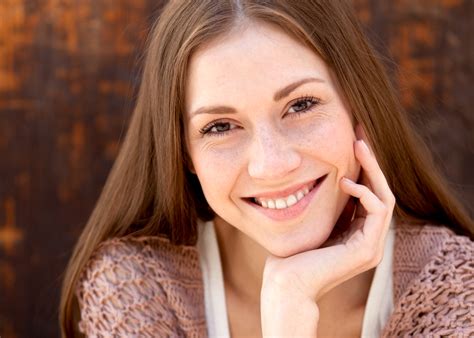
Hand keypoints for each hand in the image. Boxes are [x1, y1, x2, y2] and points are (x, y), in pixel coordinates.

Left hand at [260, 124, 395, 335]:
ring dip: (372, 169)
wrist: (285, 283)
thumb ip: (324, 204)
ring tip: (357, 147)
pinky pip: (379, 211)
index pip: (367, 192)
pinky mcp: (368, 249)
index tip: (352, 139)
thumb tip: (321, 175)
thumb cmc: (290, 253)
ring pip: (384, 196)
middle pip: (380, 191)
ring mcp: (371, 245)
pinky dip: (365, 192)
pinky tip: (344, 181)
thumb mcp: (310, 220)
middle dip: (370, 161)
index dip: (362, 166)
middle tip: (360, 133)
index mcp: (355, 232)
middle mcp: (368, 238)